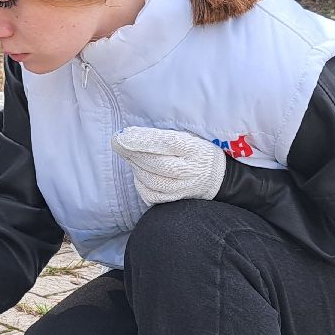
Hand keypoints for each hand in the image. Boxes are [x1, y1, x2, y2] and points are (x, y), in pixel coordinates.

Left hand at [112, 126, 226, 205]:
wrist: (217, 176)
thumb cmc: (195, 149)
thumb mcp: (188, 134)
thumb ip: (164, 135)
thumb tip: (130, 134)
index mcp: (195, 148)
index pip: (168, 143)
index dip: (143, 139)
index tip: (123, 134)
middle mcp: (191, 170)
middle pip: (157, 164)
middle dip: (132, 152)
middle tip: (117, 142)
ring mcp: (184, 188)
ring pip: (152, 181)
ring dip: (135, 167)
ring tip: (128, 155)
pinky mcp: (176, 200)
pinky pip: (151, 195)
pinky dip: (140, 184)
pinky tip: (139, 172)